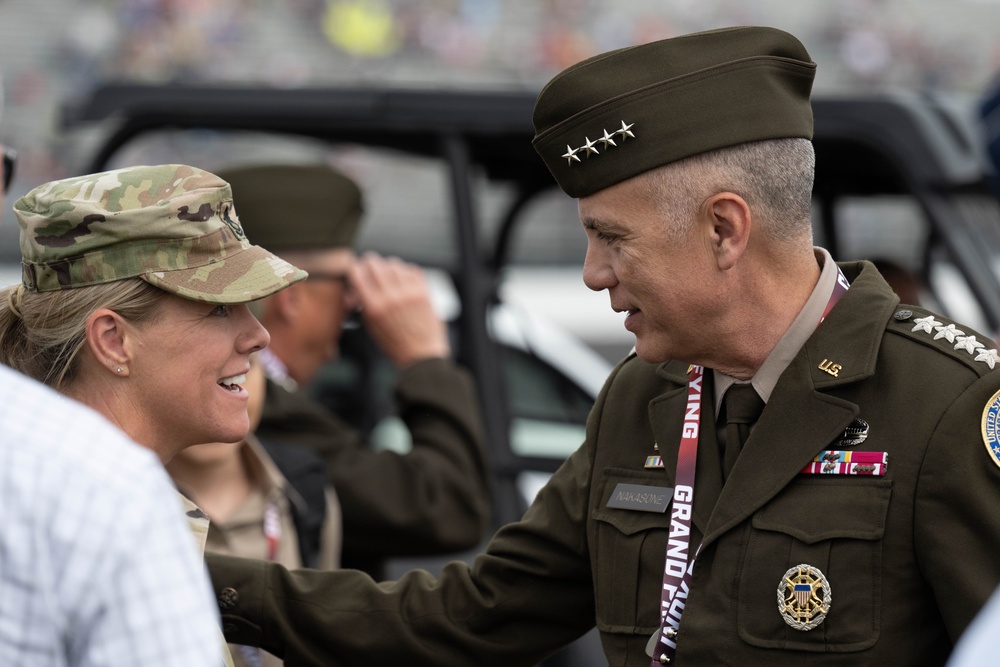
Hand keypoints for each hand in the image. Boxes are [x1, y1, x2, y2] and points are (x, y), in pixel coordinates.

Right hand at [349, 252, 449, 367]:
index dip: (355, 269)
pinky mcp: (423, 292)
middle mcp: (391, 296)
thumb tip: (356, 285)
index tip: (356, 270)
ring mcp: (409, 292)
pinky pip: (411, 269)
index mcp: (374, 307)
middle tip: (371, 268)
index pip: (357, 273)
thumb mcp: (371, 326)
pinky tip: (403, 280)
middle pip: (375, 263)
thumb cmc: (395, 344)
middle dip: (370, 264)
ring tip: (388, 276)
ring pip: (393, 263)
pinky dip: (405, 271)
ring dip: (388, 267)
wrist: (422, 355)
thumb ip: (363, 303)